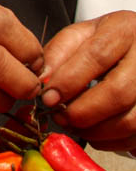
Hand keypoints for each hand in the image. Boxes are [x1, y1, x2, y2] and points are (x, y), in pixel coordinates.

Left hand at [40, 10, 135, 150]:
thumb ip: (58, 54)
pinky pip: (135, 136)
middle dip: (82, 111)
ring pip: (130, 119)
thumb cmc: (104, 42)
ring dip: (95, 130)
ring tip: (74, 124)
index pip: (97, 56)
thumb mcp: (80, 36)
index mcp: (124, 30)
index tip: (48, 97)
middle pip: (118, 92)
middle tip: (59, 117)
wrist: (135, 48)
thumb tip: (43, 82)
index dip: (70, 80)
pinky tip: (93, 131)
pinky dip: (110, 140)